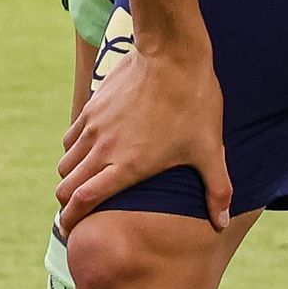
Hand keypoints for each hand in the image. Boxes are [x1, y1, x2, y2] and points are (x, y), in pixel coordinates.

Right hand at [61, 24, 231, 231]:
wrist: (172, 55)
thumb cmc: (194, 104)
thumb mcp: (210, 150)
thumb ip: (217, 190)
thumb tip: (222, 223)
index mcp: (126, 166)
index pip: (82, 201)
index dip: (71, 221)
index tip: (71, 233)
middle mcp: (102, 150)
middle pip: (65, 187)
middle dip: (67, 205)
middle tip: (78, 213)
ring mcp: (92, 128)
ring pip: (65, 163)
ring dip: (71, 178)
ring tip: (85, 184)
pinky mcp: (91, 108)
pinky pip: (70, 138)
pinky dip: (74, 151)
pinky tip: (91, 152)